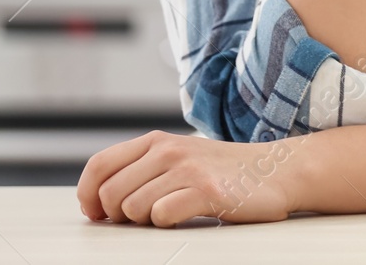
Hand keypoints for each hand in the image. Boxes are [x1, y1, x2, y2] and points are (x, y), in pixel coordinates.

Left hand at [76, 129, 299, 226]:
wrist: (278, 171)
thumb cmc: (224, 172)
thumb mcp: (179, 158)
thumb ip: (141, 169)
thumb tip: (95, 200)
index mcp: (156, 141)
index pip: (98, 166)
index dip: (87, 195)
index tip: (96, 214)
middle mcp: (168, 150)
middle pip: (109, 194)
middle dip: (119, 215)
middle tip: (144, 217)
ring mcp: (188, 169)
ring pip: (132, 208)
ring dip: (146, 221)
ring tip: (172, 212)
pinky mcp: (206, 191)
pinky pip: (162, 216)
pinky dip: (169, 222)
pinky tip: (188, 214)